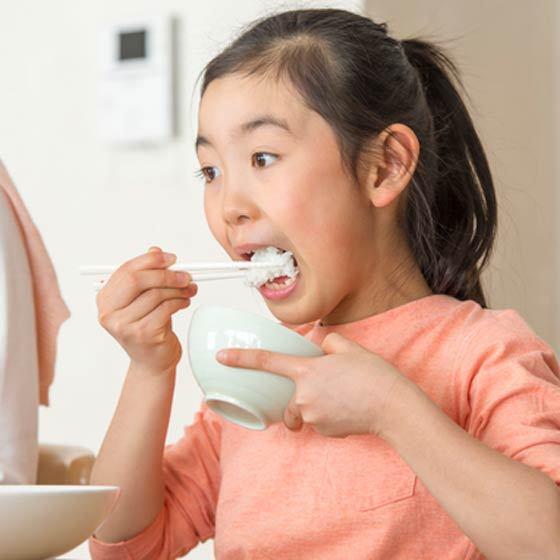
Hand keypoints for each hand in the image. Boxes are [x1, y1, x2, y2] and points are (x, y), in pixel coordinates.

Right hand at [96, 246, 197, 374]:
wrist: (153, 361)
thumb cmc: (148, 327)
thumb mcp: (145, 298)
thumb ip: (147, 275)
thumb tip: (155, 250)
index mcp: (105, 299)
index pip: (126, 270)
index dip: (151, 261)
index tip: (172, 258)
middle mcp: (109, 312)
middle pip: (138, 280)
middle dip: (166, 274)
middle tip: (185, 275)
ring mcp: (124, 325)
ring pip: (156, 294)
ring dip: (178, 289)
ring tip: (189, 290)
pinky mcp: (143, 334)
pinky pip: (166, 308)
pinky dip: (180, 301)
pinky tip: (185, 302)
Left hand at [216, 331, 410, 437]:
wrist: (393, 407)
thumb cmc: (373, 375)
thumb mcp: (350, 348)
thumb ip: (329, 343)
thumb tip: (321, 346)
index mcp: (307, 371)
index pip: (267, 362)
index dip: (241, 358)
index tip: (222, 357)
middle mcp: (303, 396)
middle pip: (289, 398)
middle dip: (300, 396)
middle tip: (331, 388)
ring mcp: (313, 416)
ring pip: (305, 411)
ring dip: (318, 405)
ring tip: (344, 399)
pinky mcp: (325, 432)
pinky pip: (319, 422)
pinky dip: (329, 416)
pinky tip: (349, 410)